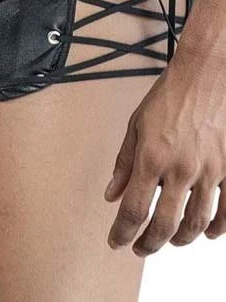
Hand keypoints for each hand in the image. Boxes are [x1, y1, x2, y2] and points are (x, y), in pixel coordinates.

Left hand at [104, 45, 225, 255]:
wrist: (203, 78)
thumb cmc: (167, 98)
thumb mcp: (134, 128)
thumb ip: (123, 165)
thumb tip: (112, 194)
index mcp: (151, 160)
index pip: (134, 209)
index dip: (123, 231)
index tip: (117, 241)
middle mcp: (180, 171)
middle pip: (164, 224)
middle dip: (149, 243)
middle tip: (140, 248)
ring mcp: (208, 172)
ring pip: (196, 222)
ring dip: (180, 238)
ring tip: (167, 241)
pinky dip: (218, 227)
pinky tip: (208, 233)